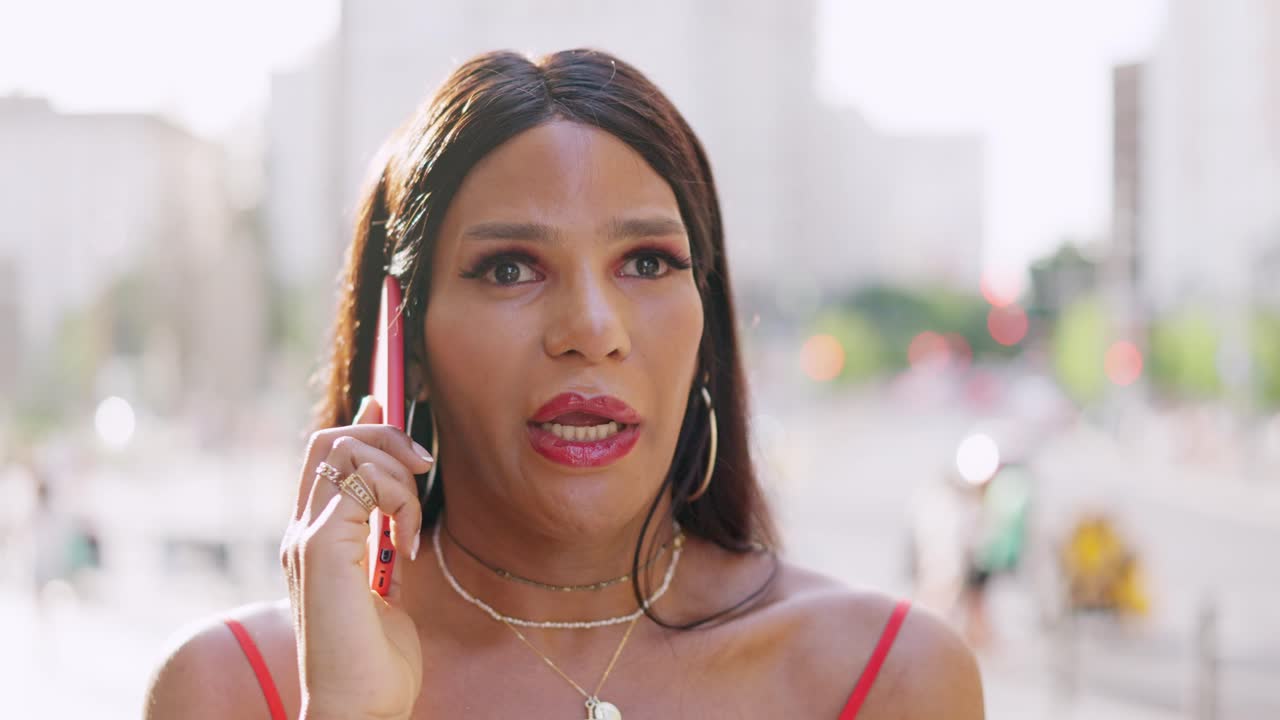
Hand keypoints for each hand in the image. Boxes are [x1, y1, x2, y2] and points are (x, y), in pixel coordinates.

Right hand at [280, 396, 433, 719]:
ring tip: (411, 524)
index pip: (325, 456)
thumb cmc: (377, 658)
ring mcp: (306, 539)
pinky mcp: (321, 550)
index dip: (362, 424)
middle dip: (385, 436)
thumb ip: (384, 532)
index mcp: (315, 538)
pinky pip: (360, 482)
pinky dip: (396, 498)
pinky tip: (406, 542)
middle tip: (424, 469)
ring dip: (396, 472)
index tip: (390, 407)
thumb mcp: (386, 581)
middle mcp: (301, 532)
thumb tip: (399, 484)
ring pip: (343, 449)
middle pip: (329, 439)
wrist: (360, 706)